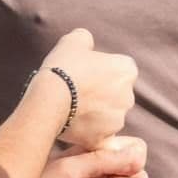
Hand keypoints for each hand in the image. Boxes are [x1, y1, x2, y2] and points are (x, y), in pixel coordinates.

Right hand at [41, 28, 138, 148]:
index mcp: (127, 70)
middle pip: (116, 94)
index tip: (86, 74)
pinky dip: (89, 133)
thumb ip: (86, 39)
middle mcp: (129, 96)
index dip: (102, 71)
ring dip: (95, 114)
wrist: (49, 100)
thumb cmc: (63, 67)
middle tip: (77, 92)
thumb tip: (86, 42)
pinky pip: (99, 137)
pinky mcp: (104, 139)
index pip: (119, 70)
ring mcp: (117, 120)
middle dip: (101, 94)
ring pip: (107, 117)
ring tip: (71, 109)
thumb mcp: (74, 40)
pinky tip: (73, 127)